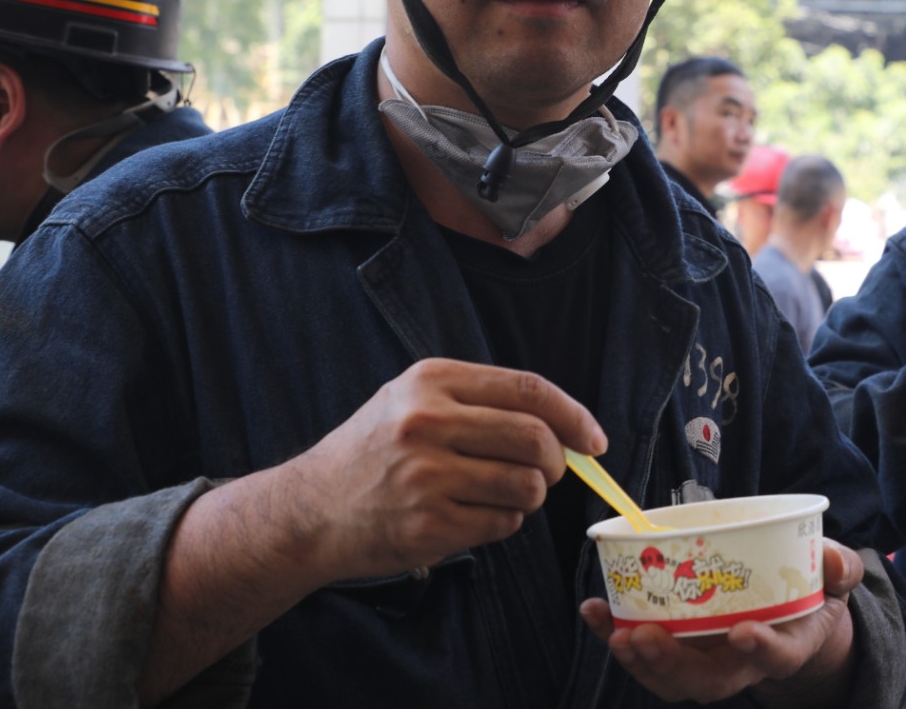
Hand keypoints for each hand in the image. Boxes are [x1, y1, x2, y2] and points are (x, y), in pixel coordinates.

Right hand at [282, 357, 606, 581]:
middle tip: (548, 472)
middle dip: (557, 461)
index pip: (528, 390)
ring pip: (526, 486)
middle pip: (536, 439)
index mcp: (431, 381)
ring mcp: (425, 476)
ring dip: (529, 495)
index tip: (595, 439)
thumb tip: (570, 427)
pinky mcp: (427, 524)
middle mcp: (427, 423)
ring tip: (497, 492)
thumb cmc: (376, 451)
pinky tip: (471, 514)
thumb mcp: (415, 399)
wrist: (310, 509)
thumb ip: (483, 402)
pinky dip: (503, 522)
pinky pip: (503, 524)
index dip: (574, 415)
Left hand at [580, 539, 861, 704]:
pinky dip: (613, 632)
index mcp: (787, 644)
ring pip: (672, 677)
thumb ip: (840, 567)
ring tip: (615, 633)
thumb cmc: (813, 589)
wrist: (794, 611)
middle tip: (645, 638)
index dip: (761, 651)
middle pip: (708, 681)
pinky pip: (645, 649)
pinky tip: (592, 610)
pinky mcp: (680, 644)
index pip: (777, 658)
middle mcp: (742, 662)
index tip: (743, 633)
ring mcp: (707, 657)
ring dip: (640, 660)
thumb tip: (836, 561)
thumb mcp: (835, 576)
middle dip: (674, 665)